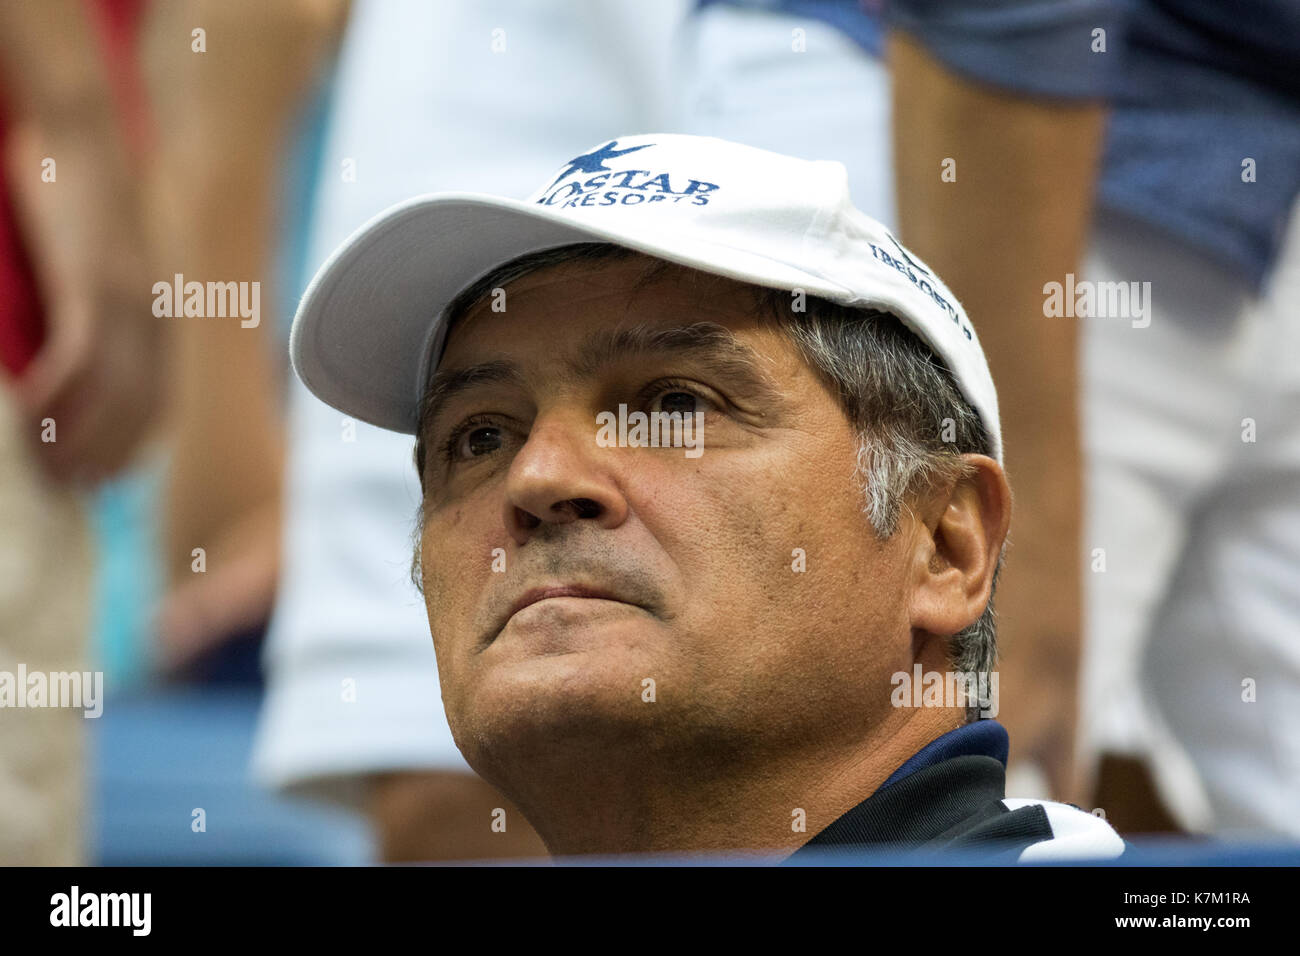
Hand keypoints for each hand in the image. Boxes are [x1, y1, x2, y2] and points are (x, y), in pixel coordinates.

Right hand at [3, 122, 162, 485]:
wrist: (86, 140)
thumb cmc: (86, 203)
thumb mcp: (105, 271)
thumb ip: (106, 318)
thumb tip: (84, 362)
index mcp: (166, 323)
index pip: (160, 408)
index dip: (131, 450)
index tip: (103, 480)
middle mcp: (159, 323)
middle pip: (140, 415)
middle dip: (104, 459)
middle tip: (66, 489)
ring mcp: (133, 307)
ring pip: (110, 399)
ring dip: (75, 441)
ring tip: (42, 470)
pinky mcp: (97, 287)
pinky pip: (79, 362)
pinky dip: (54, 398)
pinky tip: (27, 419)